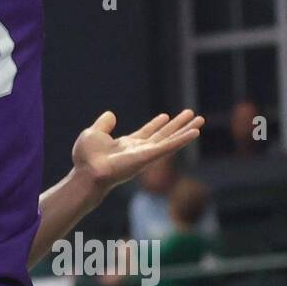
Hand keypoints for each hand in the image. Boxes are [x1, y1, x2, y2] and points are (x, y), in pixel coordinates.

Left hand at [72, 109, 204, 196]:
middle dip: (177, 126)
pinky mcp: (150, 157)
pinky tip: (195, 132)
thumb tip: (110, 114)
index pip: (146, 133)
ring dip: (186, 130)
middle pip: (163, 135)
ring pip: (171, 140)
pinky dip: (183, 139)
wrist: (88, 172)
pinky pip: (170, 146)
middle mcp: (140, 150)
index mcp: (127, 145)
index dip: (156, 124)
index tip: (165, 116)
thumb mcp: (94, 133)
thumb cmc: (87, 158)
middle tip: (192, 115)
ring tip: (200, 120)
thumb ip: (104, 124)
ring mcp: (147, 154)